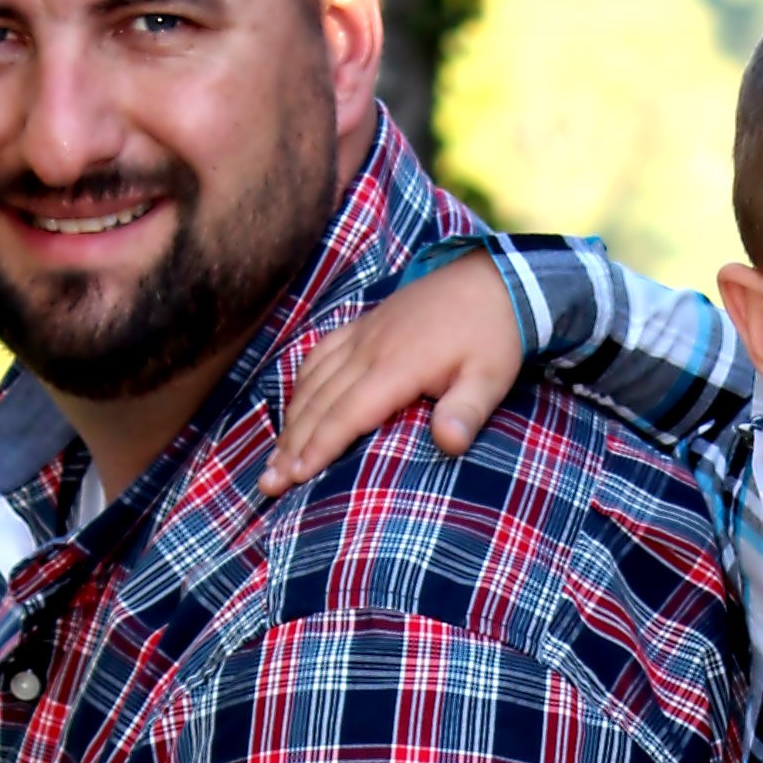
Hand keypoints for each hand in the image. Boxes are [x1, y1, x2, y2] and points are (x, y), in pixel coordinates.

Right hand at [259, 251, 526, 493]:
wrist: (494, 280)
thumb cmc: (495, 336)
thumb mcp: (491, 378)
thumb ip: (467, 411)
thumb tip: (449, 444)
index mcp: (397, 366)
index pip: (345, 414)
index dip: (317, 448)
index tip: (293, 478)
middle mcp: (369, 349)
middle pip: (318, 403)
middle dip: (291, 445)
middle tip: (268, 482)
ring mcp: (363, 334)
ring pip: (313, 380)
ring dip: (290, 420)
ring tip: (274, 456)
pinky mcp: (364, 323)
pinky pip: (320, 353)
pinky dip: (300, 382)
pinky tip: (294, 404)